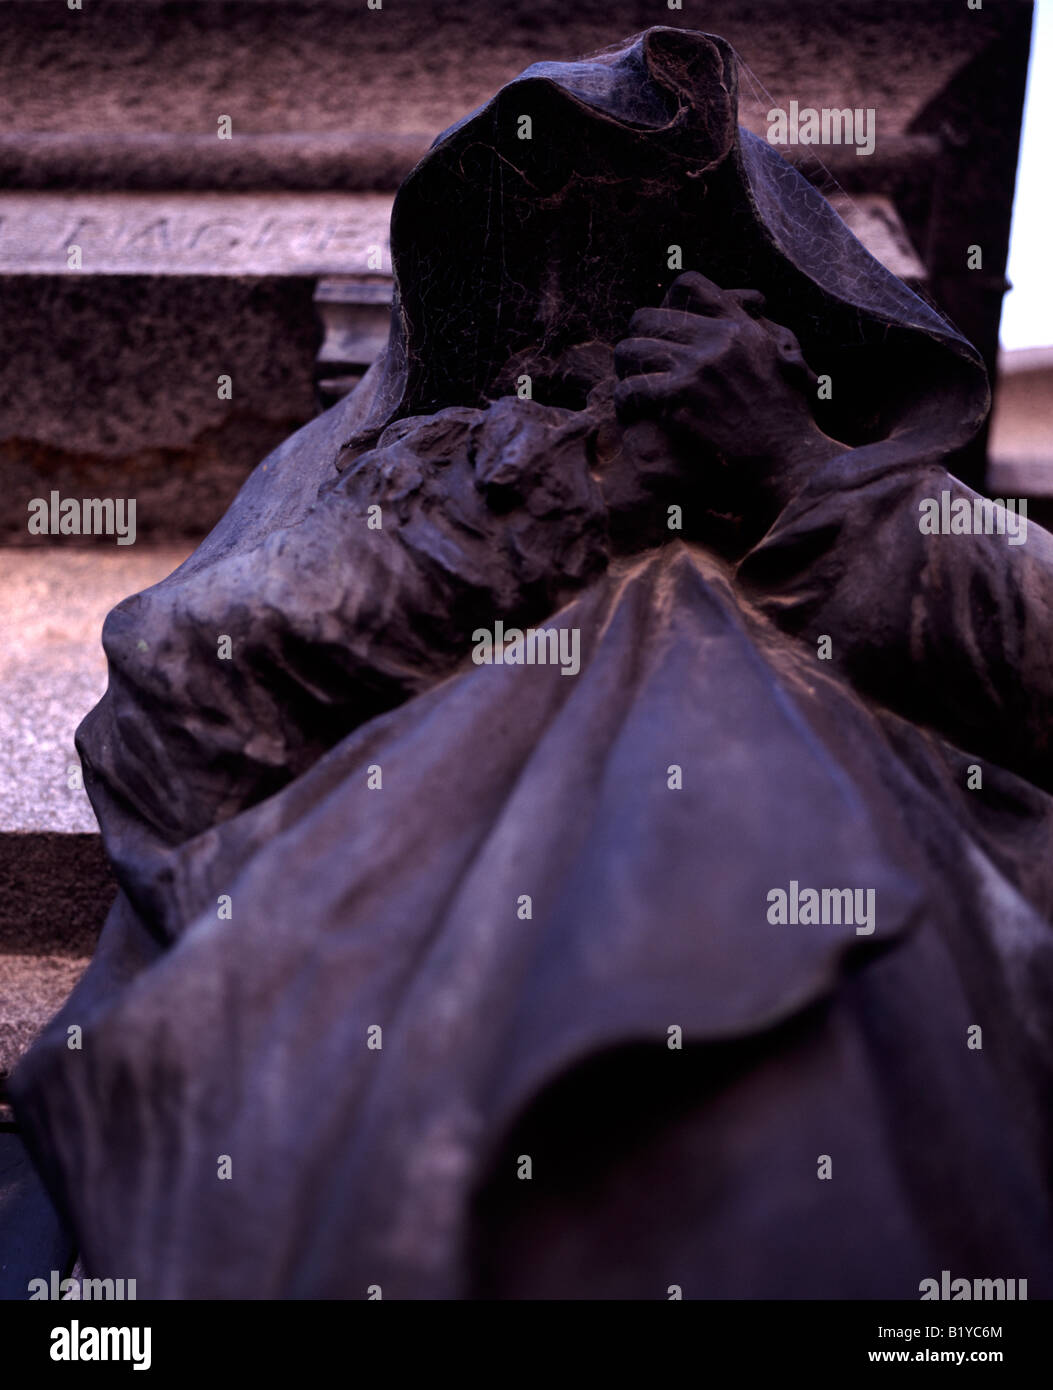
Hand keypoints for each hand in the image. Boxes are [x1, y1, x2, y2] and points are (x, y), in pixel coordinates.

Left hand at [613, 272, 833, 487]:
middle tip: (641, 366)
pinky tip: (634, 414)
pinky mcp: (679, 399)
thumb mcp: (783, 360)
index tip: (664, 331)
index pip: (688, 285)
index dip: (666, 304)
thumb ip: (759, 330)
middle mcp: (716, 340)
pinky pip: (630, 388)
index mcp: (739, 327)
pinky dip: (626, 403)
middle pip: (646, 317)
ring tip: (635, 390)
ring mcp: (696, 368)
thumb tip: (753, 301)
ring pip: (630, 350)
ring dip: (627, 372)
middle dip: (638, 341)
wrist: (787, 459)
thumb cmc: (787, 420)